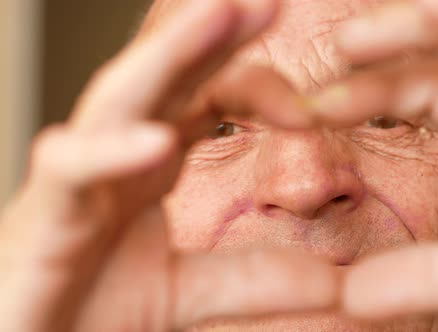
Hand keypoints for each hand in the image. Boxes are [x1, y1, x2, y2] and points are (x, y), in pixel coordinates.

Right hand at [0, 1, 335, 330]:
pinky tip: (158, 141)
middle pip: (169, 75)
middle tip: (266, 2)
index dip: (260, 90)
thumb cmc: (90, 307)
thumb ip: (257, 282)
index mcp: (154, 159)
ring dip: (170, 54)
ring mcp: (80, 174)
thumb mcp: (189, 292)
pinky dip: (112, 150)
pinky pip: (73, 165)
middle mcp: (119, 151)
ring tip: (220, 14)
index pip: (208, 97)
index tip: (311, 112)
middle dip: (215, 33)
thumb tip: (336, 283)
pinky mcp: (45, 212)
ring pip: (122, 95)